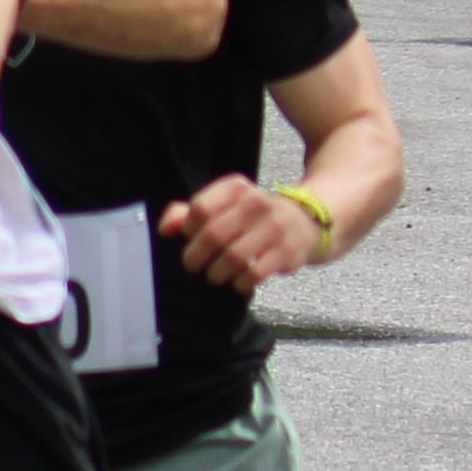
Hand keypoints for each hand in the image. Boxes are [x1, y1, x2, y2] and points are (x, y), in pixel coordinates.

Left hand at [162, 175, 329, 289]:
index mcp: (237, 188)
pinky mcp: (287, 250)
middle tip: (193, 266)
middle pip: (213, 234)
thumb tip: (165, 229)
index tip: (190, 239)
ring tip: (214, 276)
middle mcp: (257, 202)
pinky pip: (255, 273)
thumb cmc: (252, 217)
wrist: (306, 222)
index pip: (200, 208)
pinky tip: (237, 281)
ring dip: (216, 272)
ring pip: (233, 256)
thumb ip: (189, 214)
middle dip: (196, 256)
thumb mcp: (223, 206)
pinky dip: (240, 282)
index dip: (188, 229)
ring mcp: (275, 226)